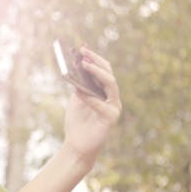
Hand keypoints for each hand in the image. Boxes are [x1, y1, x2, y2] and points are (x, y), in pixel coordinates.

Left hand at [63, 46, 121, 164]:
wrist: (77, 145)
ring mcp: (114, 107)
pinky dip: (89, 97)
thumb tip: (78, 66)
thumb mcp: (76, 99)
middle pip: (108, 73)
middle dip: (96, 61)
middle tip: (83, 52)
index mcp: (104, 91)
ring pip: (110, 84)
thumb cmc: (77, 122)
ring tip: (84, 65)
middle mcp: (112, 97)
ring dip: (97, 73)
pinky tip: (78, 91)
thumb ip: (80, 85)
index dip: (94, 58)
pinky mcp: (111, 118)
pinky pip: (101, 104)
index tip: (82, 46)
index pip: (103, 70)